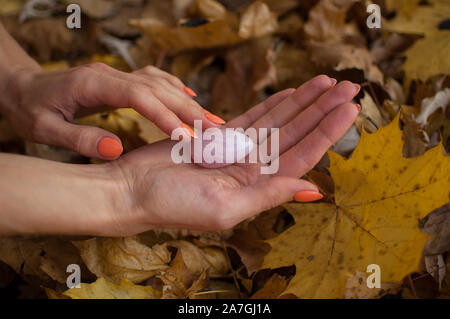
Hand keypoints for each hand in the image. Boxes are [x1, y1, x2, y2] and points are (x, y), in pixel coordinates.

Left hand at [0, 64, 222, 159]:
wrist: (23, 87)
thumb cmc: (31, 109)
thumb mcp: (45, 130)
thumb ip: (79, 139)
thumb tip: (116, 150)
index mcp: (93, 84)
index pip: (140, 97)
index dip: (166, 115)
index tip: (188, 137)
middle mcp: (110, 75)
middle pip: (158, 88)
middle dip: (189, 109)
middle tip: (216, 130)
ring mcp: (117, 74)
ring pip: (161, 83)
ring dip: (188, 101)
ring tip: (212, 121)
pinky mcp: (120, 79)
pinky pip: (154, 81)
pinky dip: (175, 90)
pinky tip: (189, 99)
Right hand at [105, 76, 360, 235]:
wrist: (134, 189)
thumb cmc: (173, 204)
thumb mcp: (225, 207)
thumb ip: (269, 196)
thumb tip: (313, 190)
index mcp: (259, 186)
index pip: (302, 154)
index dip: (327, 131)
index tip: (349, 109)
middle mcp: (253, 167)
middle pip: (296, 133)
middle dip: (322, 110)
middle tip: (348, 86)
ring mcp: (238, 150)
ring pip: (279, 120)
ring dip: (302, 102)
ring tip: (327, 82)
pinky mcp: (219, 136)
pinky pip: (253, 116)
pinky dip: (272, 104)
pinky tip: (290, 94)